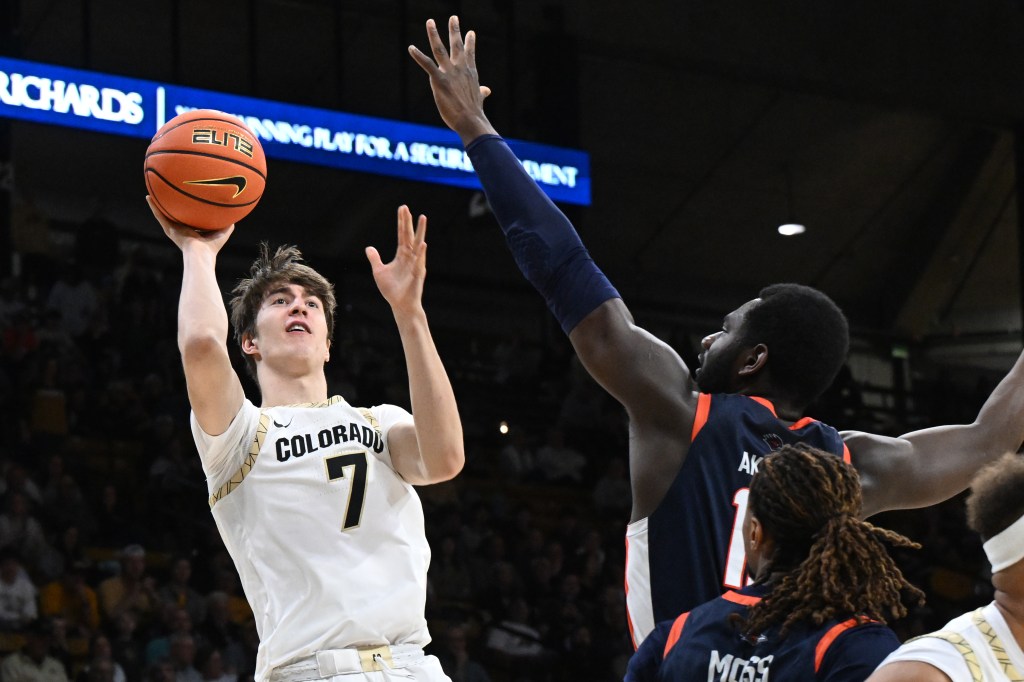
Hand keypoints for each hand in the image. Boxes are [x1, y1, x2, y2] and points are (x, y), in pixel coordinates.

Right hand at [146, 196, 233, 253]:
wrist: (201, 254)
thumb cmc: (212, 247)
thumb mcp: (222, 233)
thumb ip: (228, 224)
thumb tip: (235, 214)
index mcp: (192, 232)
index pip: (189, 220)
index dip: (188, 213)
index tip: (187, 204)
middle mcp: (181, 230)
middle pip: (175, 216)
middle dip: (172, 208)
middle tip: (168, 196)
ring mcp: (174, 230)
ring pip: (164, 215)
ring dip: (157, 205)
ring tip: (152, 193)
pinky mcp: (169, 229)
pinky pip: (159, 216)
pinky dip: (153, 207)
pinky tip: (148, 197)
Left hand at [365, 206, 426, 315]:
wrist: (400, 305)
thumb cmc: (392, 290)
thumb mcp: (379, 272)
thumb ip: (375, 259)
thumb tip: (369, 247)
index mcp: (402, 255)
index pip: (402, 235)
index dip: (401, 222)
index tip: (402, 209)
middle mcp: (410, 257)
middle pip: (409, 235)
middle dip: (408, 221)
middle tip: (406, 207)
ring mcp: (415, 264)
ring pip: (418, 244)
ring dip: (420, 231)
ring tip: (423, 217)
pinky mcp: (418, 274)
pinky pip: (419, 262)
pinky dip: (421, 253)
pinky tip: (422, 244)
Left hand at [409, 16, 495, 142]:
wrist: (470, 120)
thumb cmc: (474, 113)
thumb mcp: (479, 99)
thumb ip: (481, 92)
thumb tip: (487, 91)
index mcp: (470, 73)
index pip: (470, 54)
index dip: (470, 42)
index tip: (470, 32)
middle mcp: (460, 69)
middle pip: (456, 45)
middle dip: (455, 30)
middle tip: (453, 17)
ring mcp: (449, 73)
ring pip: (440, 49)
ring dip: (434, 34)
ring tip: (430, 22)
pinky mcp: (438, 80)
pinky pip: (427, 64)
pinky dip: (418, 55)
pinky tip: (411, 47)